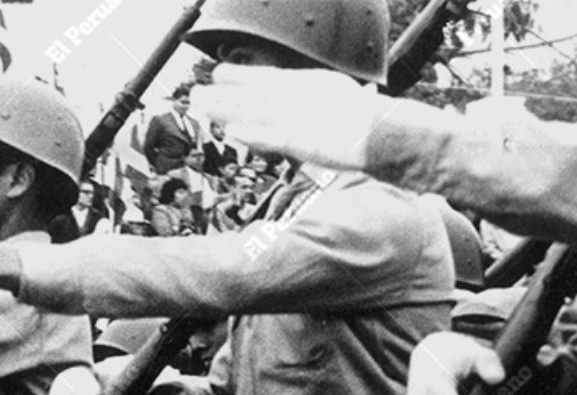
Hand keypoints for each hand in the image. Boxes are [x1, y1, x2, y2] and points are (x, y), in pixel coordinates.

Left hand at [192, 65, 381, 170]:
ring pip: (253, 111)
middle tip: (194, 94)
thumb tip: (296, 99)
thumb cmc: (362, 118)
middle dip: (222, 94)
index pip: (265, 77)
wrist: (382, 130)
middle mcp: (297, 97)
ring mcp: (297, 117)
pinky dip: (251, 134)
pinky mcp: (301, 140)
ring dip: (225, 110)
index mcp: (305, 83)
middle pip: (251, 93)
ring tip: (200, 108)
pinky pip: (271, 137)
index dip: (239, 76)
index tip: (217, 73)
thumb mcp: (332, 96)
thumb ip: (308, 98)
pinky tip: (231, 133)